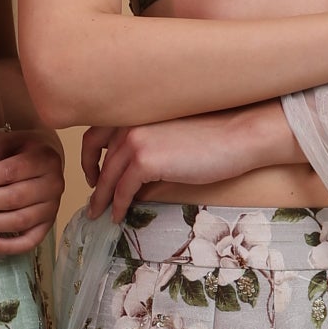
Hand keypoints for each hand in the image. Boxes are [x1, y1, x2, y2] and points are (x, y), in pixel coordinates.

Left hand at [0, 125, 64, 255]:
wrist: (47, 158)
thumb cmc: (20, 149)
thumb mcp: (4, 143)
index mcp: (44, 158)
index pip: (8, 173)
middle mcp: (53, 184)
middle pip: (12, 199)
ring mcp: (53, 208)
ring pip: (18, 221)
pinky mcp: (48, 225)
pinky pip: (28, 242)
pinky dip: (5, 247)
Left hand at [81, 107, 293, 221]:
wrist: (238, 136)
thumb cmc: (215, 136)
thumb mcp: (171, 137)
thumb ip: (148, 150)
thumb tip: (133, 182)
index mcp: (136, 112)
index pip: (96, 134)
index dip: (90, 157)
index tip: (93, 174)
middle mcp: (130, 123)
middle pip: (98, 157)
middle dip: (93, 181)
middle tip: (93, 201)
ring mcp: (135, 141)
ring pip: (107, 177)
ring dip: (102, 199)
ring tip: (101, 214)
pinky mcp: (145, 161)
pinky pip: (122, 190)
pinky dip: (118, 205)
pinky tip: (118, 216)